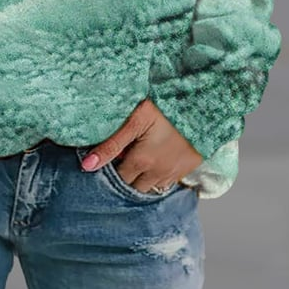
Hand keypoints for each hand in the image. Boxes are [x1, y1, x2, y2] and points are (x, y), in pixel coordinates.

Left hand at [80, 98, 203, 192]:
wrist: (201, 101)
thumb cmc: (165, 105)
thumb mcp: (134, 120)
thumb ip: (111, 144)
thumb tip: (87, 166)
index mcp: (143, 161)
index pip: (118, 179)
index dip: (111, 170)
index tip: (109, 158)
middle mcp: (159, 173)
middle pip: (135, 187)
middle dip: (126, 176)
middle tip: (123, 156)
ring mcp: (176, 172)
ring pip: (153, 187)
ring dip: (144, 177)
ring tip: (139, 156)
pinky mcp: (190, 167)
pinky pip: (170, 181)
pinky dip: (160, 175)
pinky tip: (157, 158)